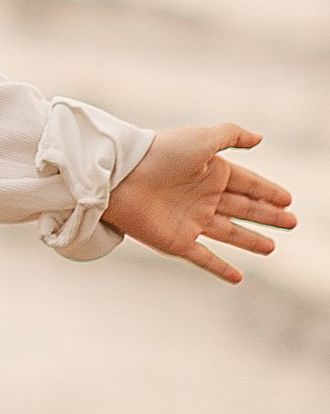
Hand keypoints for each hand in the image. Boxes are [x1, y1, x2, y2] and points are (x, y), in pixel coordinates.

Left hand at [103, 122, 295, 282]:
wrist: (122, 179)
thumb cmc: (161, 154)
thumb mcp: (202, 139)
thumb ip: (232, 136)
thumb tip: (261, 138)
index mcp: (211, 172)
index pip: (249, 184)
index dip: (268, 192)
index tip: (288, 200)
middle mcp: (204, 197)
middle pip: (243, 209)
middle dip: (268, 216)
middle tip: (292, 222)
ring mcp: (192, 220)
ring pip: (230, 233)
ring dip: (251, 241)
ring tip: (272, 247)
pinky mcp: (178, 241)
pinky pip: (204, 257)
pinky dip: (220, 268)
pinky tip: (238, 277)